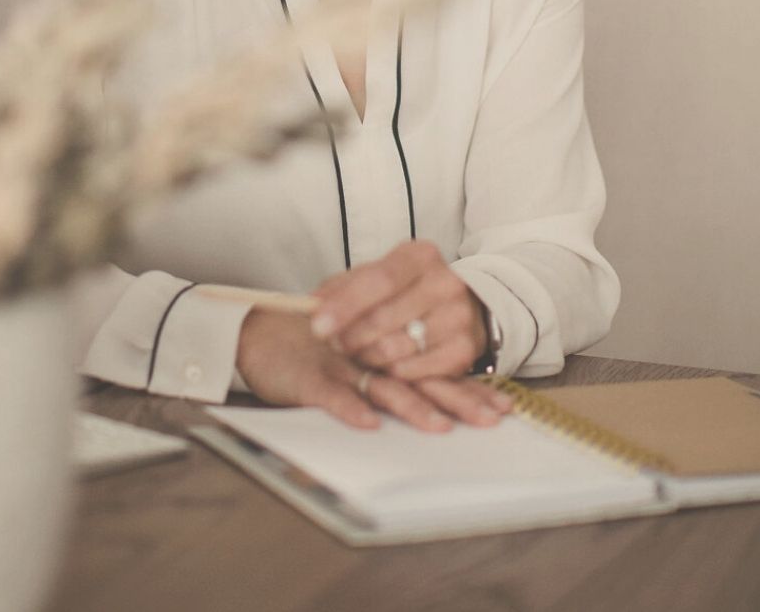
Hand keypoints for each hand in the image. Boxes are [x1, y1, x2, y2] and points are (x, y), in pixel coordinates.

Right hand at [236, 307, 508, 432]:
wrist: (257, 334)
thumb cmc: (312, 342)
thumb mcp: (357, 349)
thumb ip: (394, 362)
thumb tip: (442, 389)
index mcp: (385, 346)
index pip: (432, 365)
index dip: (466, 385)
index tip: (501, 407)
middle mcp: (369, 352)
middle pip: (418, 376)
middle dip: (456, 399)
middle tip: (489, 420)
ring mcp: (340, 364)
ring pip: (381, 384)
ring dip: (410, 406)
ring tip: (439, 426)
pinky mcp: (310, 377)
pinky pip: (333, 394)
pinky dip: (350, 408)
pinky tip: (369, 423)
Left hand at [310, 239, 489, 381]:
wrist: (462, 306)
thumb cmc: (407, 291)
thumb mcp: (377, 277)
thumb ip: (342, 288)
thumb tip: (311, 305)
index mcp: (421, 255)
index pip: (379, 279)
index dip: (345, 305)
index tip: (317, 325)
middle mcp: (446, 282)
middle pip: (385, 316)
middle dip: (350, 335)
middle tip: (333, 344)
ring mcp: (459, 316)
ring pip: (398, 347)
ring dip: (367, 356)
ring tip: (357, 353)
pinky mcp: (465, 349)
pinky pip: (415, 370)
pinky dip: (392, 372)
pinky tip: (384, 365)